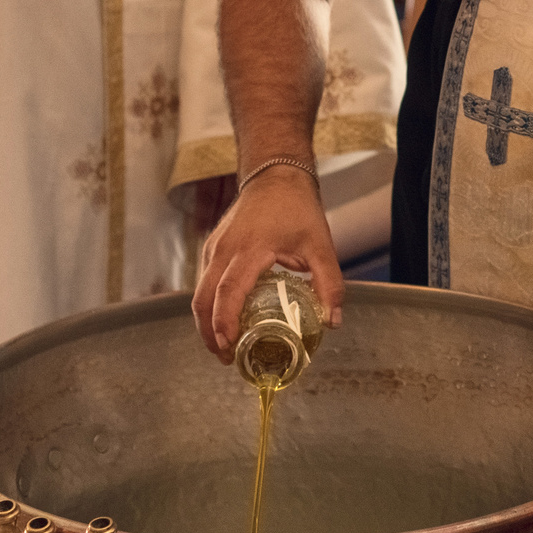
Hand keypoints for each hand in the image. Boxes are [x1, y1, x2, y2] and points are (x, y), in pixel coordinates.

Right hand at [191, 167, 343, 360]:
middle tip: (225, 357)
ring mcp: (215, 248)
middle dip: (209, 333)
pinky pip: (204, 281)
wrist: (275, 175)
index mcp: (250, 250)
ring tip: (224, 345)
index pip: (228, 292)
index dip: (224, 322)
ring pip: (199, 292)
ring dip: (206, 321)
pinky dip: (208, 304)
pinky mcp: (212, 247)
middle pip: (203, 299)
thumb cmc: (297, 208)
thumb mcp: (321, 245)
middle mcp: (225, 250)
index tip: (228, 346)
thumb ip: (329, 283)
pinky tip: (224, 319)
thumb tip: (333, 321)